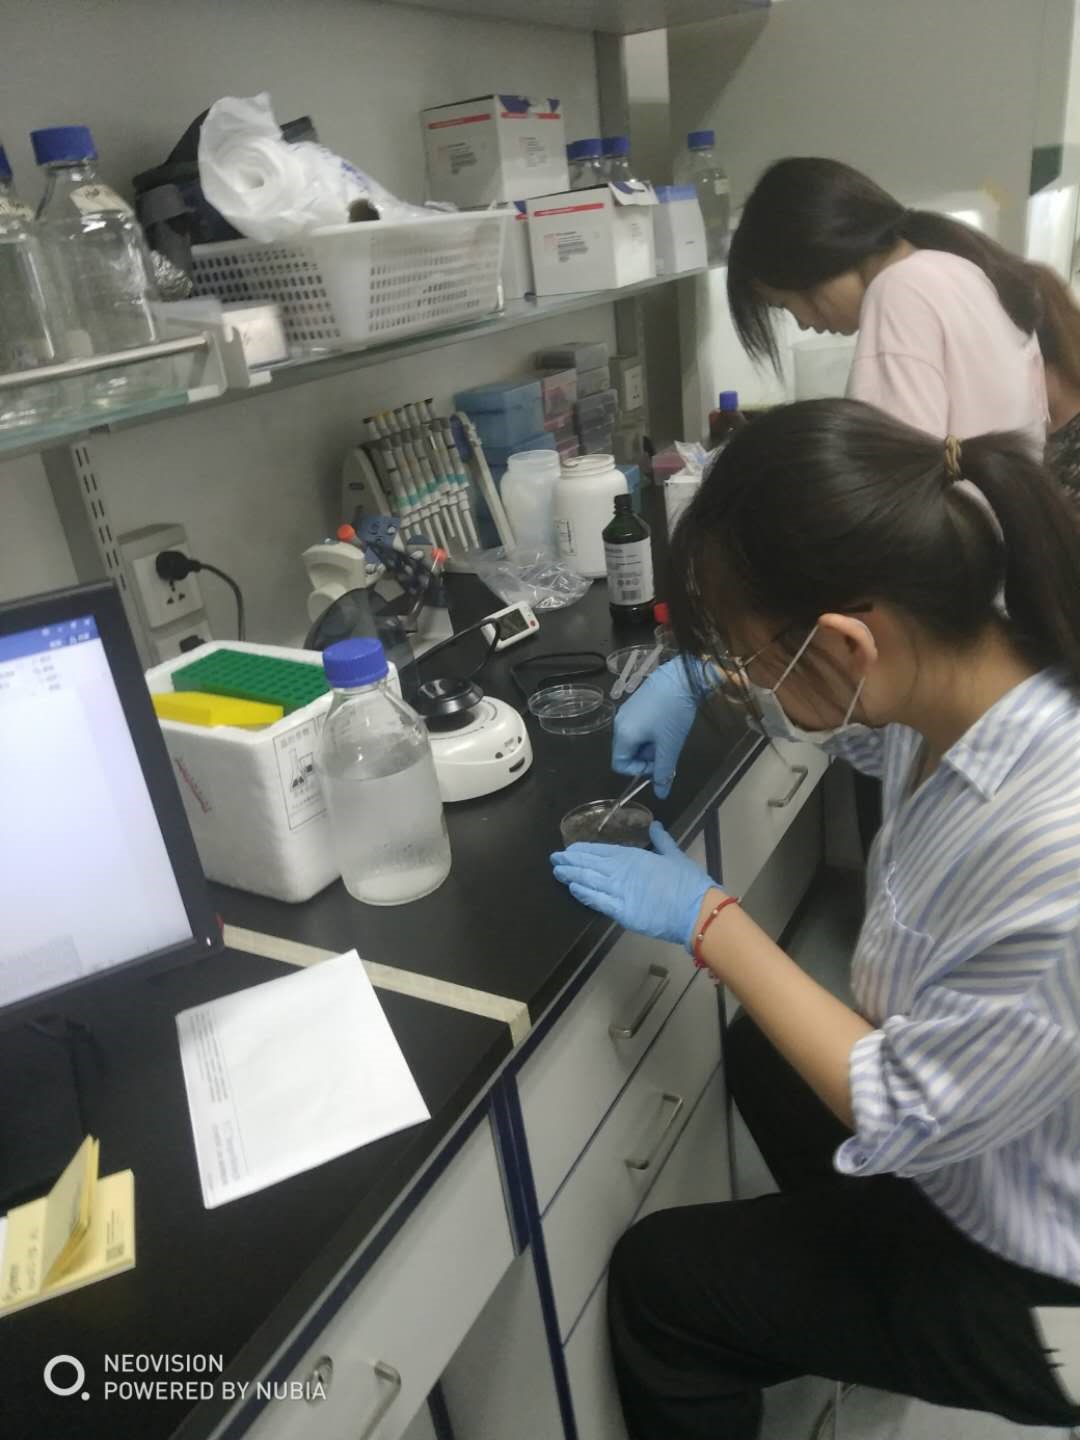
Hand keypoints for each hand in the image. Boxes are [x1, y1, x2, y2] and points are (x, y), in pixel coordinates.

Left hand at [550, 822, 721, 949]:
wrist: (696, 910)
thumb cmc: (689, 883)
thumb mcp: (675, 856)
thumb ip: (662, 840)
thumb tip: (655, 825)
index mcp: (634, 857)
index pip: (602, 851)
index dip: (584, 850)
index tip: (571, 849)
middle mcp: (622, 871)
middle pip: (590, 865)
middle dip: (571, 861)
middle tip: (555, 859)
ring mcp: (620, 891)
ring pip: (588, 881)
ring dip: (571, 876)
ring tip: (558, 871)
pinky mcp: (621, 911)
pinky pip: (597, 901)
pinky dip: (583, 894)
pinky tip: (572, 888)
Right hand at [611, 657, 701, 798]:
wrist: (682, 677)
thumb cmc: (673, 713)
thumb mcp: (669, 746)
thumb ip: (663, 772)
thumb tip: (661, 794)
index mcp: (623, 734)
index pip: (620, 765)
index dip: (638, 771)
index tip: (658, 764)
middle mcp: (619, 723)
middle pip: (627, 752)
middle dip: (646, 757)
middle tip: (666, 749)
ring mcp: (626, 711)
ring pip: (634, 739)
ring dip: (649, 745)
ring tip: (668, 736)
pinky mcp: (635, 702)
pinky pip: (638, 726)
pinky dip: (650, 732)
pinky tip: (666, 724)